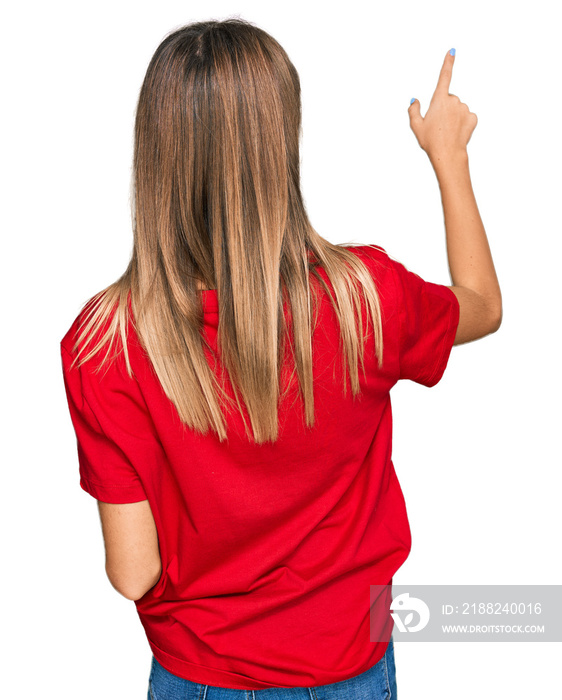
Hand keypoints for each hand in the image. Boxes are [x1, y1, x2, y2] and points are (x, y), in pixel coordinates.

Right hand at [408, 49, 477, 165]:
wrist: (447, 154)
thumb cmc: (431, 141)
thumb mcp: (416, 126)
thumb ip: (413, 110)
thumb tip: (415, 100)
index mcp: (439, 100)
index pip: (444, 76)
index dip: (448, 63)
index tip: (452, 51)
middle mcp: (454, 100)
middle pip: (449, 100)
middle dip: (445, 109)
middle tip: (438, 125)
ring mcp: (464, 108)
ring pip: (458, 109)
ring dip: (453, 117)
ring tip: (447, 131)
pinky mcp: (473, 117)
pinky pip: (467, 117)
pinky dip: (463, 123)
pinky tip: (457, 133)